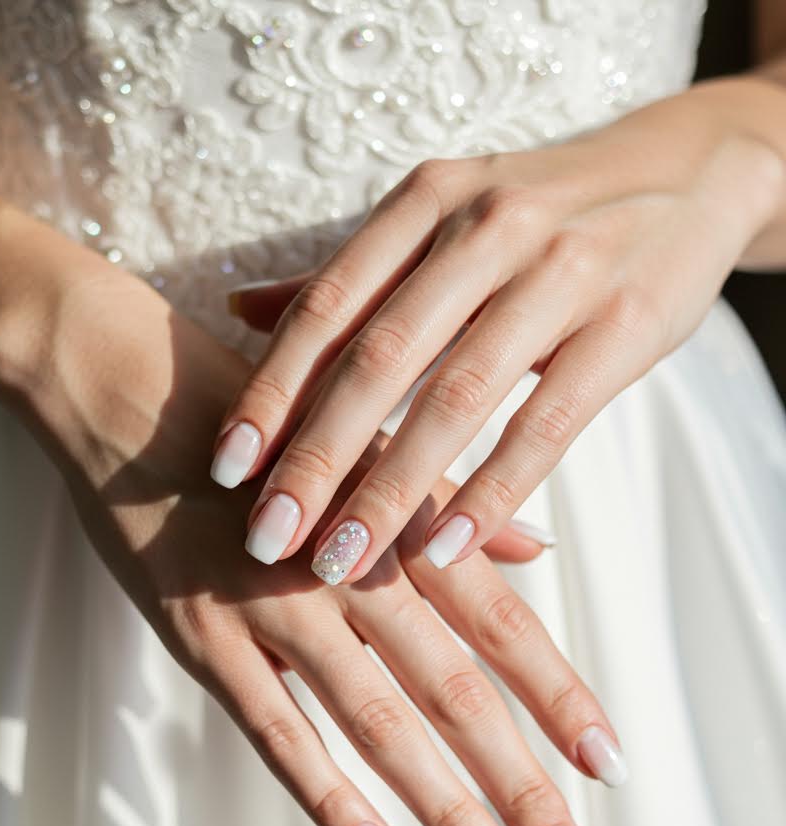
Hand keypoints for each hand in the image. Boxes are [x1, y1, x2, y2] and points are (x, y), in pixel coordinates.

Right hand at [22, 270, 621, 825]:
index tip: (609, 765)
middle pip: (457, 689)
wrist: (121, 380)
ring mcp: (274, 606)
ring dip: (446, 804)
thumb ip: (448, 506)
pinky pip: (275, 729)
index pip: (503, 623)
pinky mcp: (203, 636)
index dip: (560, 697)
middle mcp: (350, 567)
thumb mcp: (365, 442)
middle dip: (520, 781)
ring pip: (378, 721)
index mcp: (398, 518)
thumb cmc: (257, 413)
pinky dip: (328, 793)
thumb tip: (538, 552)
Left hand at [211, 89, 781, 582]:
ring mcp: (559, 274)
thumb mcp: (443, 217)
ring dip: (391, 491)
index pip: (330, 307)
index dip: (273, 392)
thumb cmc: (543, 212)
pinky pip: (545, 423)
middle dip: (315, 459)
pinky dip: (492, 491)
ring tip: (341, 561)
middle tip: (268, 539)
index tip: (228, 469)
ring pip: (455, 399)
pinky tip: (447, 547)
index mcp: (426, 203)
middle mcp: (484, 228)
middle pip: (379, 360)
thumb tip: (240, 308)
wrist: (686, 175)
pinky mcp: (624, 327)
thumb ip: (351, 273)